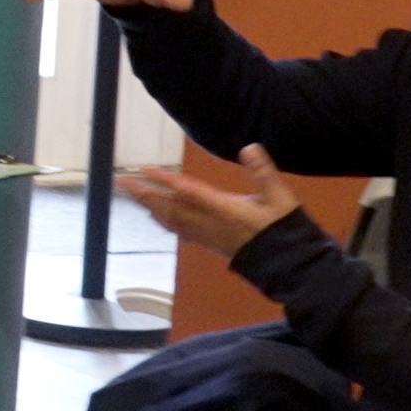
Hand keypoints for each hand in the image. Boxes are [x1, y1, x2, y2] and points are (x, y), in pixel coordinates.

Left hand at [121, 143, 304, 256]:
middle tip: (122, 183)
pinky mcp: (210, 244)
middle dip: (145, 194)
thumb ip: (263, 172)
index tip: (144, 170)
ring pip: (171, 220)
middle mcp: (209, 223)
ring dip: (151, 207)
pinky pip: (180, 231)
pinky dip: (165, 222)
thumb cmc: (285, 228)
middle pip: (170, 207)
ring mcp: (208, 236)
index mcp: (224, 209)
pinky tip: (158, 218)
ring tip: (133, 197)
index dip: (165, 180)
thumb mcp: (280, 197)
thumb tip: (250, 147)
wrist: (289, 264)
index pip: (188, 191)